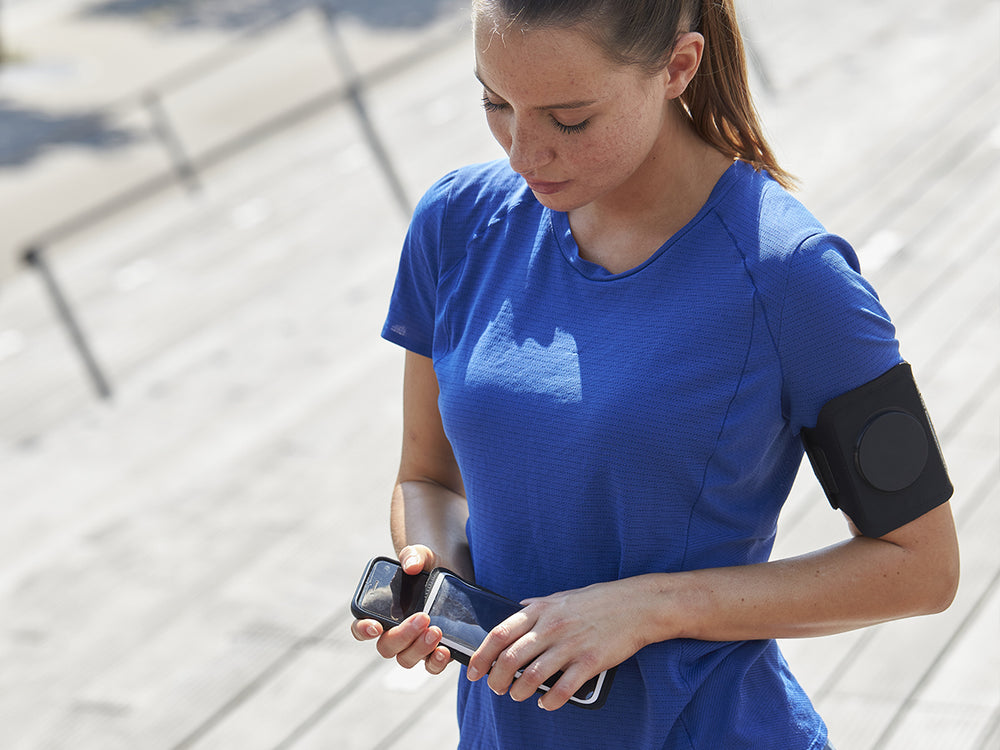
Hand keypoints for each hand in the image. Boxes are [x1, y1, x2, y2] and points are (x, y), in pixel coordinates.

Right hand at [350, 545, 452, 674]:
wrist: (456, 576)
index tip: (375, 625)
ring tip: (436, 631)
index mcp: (382, 612)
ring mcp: (413, 645)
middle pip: (387, 647)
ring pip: (406, 659)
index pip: (361, 627)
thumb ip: (413, 556)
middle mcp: (394, 633)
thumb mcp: (423, 556)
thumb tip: (411, 566)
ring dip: (420, 649)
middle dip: (403, 635)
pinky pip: (431, 666)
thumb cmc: (430, 567)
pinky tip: (445, 650)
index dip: (363, 629)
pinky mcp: (434, 651)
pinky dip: (436, 662)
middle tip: (423, 617)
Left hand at [466, 578, 649, 709]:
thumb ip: (537, 605)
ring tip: (517, 696)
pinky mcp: (590, 662)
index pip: (500, 634)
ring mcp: (571, 645)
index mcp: (541, 610)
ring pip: (533, 676)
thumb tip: (517, 608)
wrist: (637, 605)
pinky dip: (550, 701)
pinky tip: (545, 704)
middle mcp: (552, 627)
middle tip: (496, 688)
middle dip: (497, 679)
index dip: (481, 655)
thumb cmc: (598, 601)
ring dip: (519, 692)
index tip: (473, 671)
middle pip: (511, 658)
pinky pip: (563, 689)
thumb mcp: (562, 597)